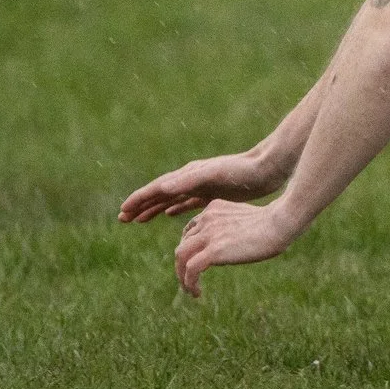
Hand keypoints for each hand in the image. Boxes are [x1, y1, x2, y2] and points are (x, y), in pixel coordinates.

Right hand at [119, 152, 280, 223]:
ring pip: (171, 198)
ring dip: (154, 208)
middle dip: (140, 205)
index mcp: (187, 174)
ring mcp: (202, 185)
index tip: (122, 212)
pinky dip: (175, 208)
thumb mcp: (213, 175)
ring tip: (138, 219)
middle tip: (123, 219)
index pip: (156, 188)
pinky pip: (188, 202)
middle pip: (159, 193)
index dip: (138, 200)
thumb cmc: (241, 171)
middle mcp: (191, 178)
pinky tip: (170, 214)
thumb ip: (188, 181)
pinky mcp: (213, 192)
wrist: (267, 168)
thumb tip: (161, 187)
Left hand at [172, 199, 302, 296]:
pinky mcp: (213, 250)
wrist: (281, 222)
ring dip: (182, 276)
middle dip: (183, 263)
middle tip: (190, 279)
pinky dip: (189, 283)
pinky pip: (190, 269)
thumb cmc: (275, 221)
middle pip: (183, 244)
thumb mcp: (248, 218)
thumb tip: (238, 241)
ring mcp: (208, 234)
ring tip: (190, 290)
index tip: (196, 261)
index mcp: (215, 208)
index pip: (191, 230)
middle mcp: (207, 219)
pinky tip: (197, 293)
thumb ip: (234, 226)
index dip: (190, 248)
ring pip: (181, 257)